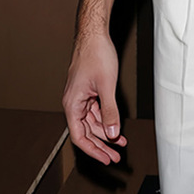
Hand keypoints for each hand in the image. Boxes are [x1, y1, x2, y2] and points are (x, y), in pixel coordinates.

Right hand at [62, 32, 126, 163]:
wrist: (94, 34)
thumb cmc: (96, 54)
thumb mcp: (107, 85)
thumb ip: (109, 111)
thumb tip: (112, 133)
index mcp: (72, 104)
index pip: (79, 136)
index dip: (93, 150)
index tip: (106, 159)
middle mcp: (74, 103)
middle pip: (86, 132)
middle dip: (102, 145)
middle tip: (116, 157)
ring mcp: (81, 97)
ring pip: (92, 122)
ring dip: (106, 132)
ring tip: (121, 143)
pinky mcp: (88, 90)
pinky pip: (95, 111)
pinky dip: (106, 118)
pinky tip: (116, 125)